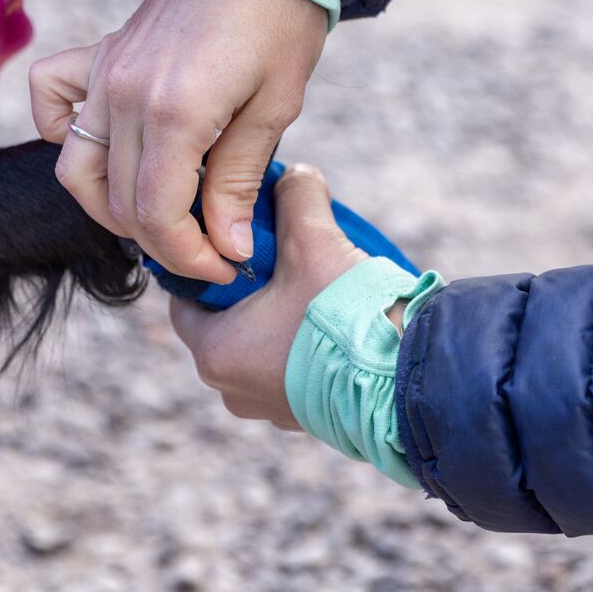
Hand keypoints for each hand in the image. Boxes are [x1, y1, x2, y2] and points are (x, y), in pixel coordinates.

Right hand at [29, 0, 327, 283]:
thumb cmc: (280, 19)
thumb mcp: (274, 107)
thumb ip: (237, 181)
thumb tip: (226, 247)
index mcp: (173, 112)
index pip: (155, 216)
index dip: (188, 255)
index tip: (224, 264)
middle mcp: (124, 93)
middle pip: (116, 201)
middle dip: (163, 240)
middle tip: (209, 245)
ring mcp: (105, 72)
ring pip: (78, 168)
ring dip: (114, 204)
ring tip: (164, 212)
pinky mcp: (101, 53)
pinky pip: (54, 103)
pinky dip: (67, 134)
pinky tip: (113, 148)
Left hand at [170, 164, 368, 427]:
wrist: (406, 381)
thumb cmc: (348, 317)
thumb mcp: (315, 239)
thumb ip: (296, 196)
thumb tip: (293, 177)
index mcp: (215, 353)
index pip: (187, 297)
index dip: (211, 261)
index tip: (238, 238)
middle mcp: (232, 390)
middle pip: (225, 320)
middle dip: (251, 287)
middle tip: (282, 255)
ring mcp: (269, 407)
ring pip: (260, 345)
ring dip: (279, 315)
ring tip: (315, 285)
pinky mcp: (305, 414)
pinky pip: (291, 368)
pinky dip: (304, 342)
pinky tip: (335, 318)